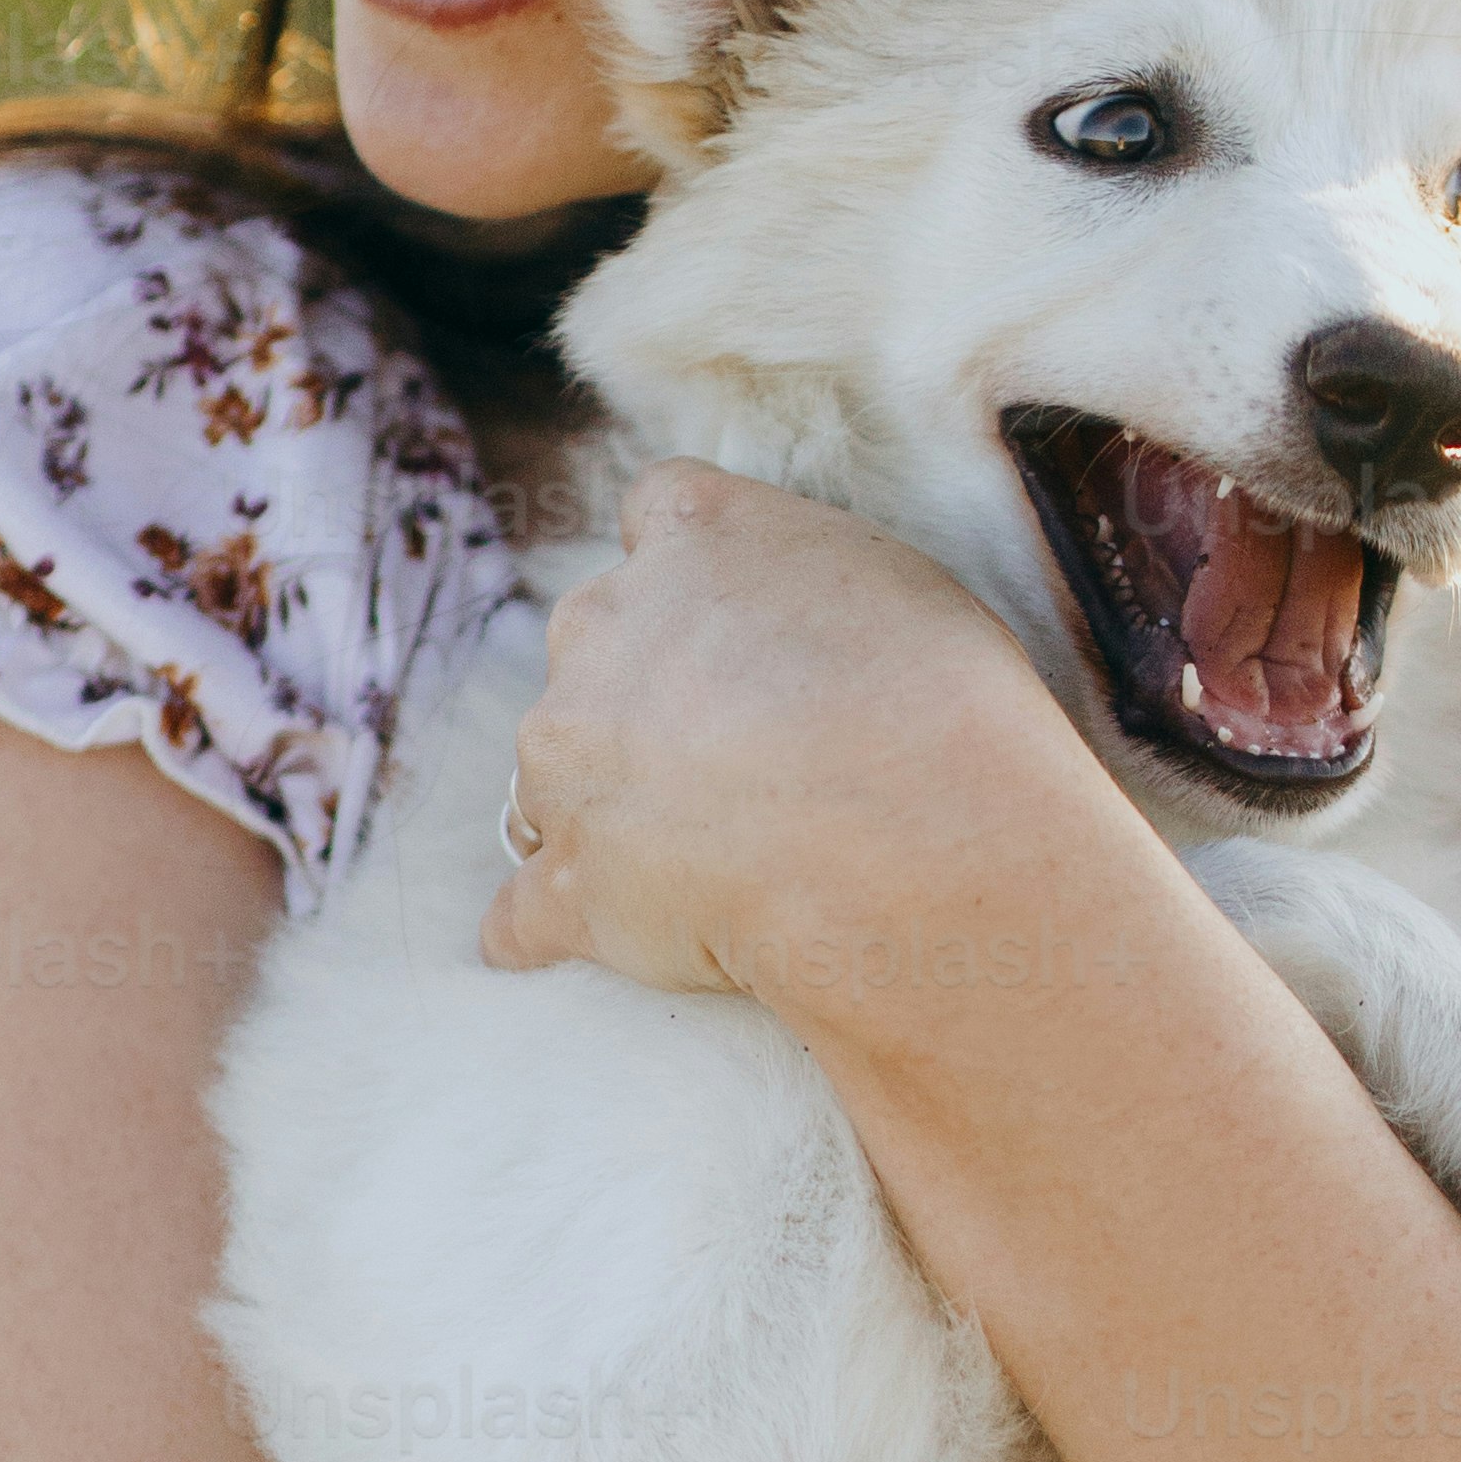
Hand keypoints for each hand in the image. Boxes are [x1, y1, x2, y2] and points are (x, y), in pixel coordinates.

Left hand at [480, 460, 1066, 997]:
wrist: (911, 841)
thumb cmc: (937, 704)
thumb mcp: (895, 579)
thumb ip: (804, 578)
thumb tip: (788, 623)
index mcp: (695, 534)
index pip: (660, 513)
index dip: (689, 574)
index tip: (728, 620)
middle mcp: (604, 627)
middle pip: (594, 644)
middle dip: (642, 693)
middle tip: (729, 754)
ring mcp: (569, 759)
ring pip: (553, 772)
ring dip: (599, 803)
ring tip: (683, 861)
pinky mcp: (569, 882)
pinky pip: (523, 912)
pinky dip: (540, 928)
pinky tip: (554, 948)